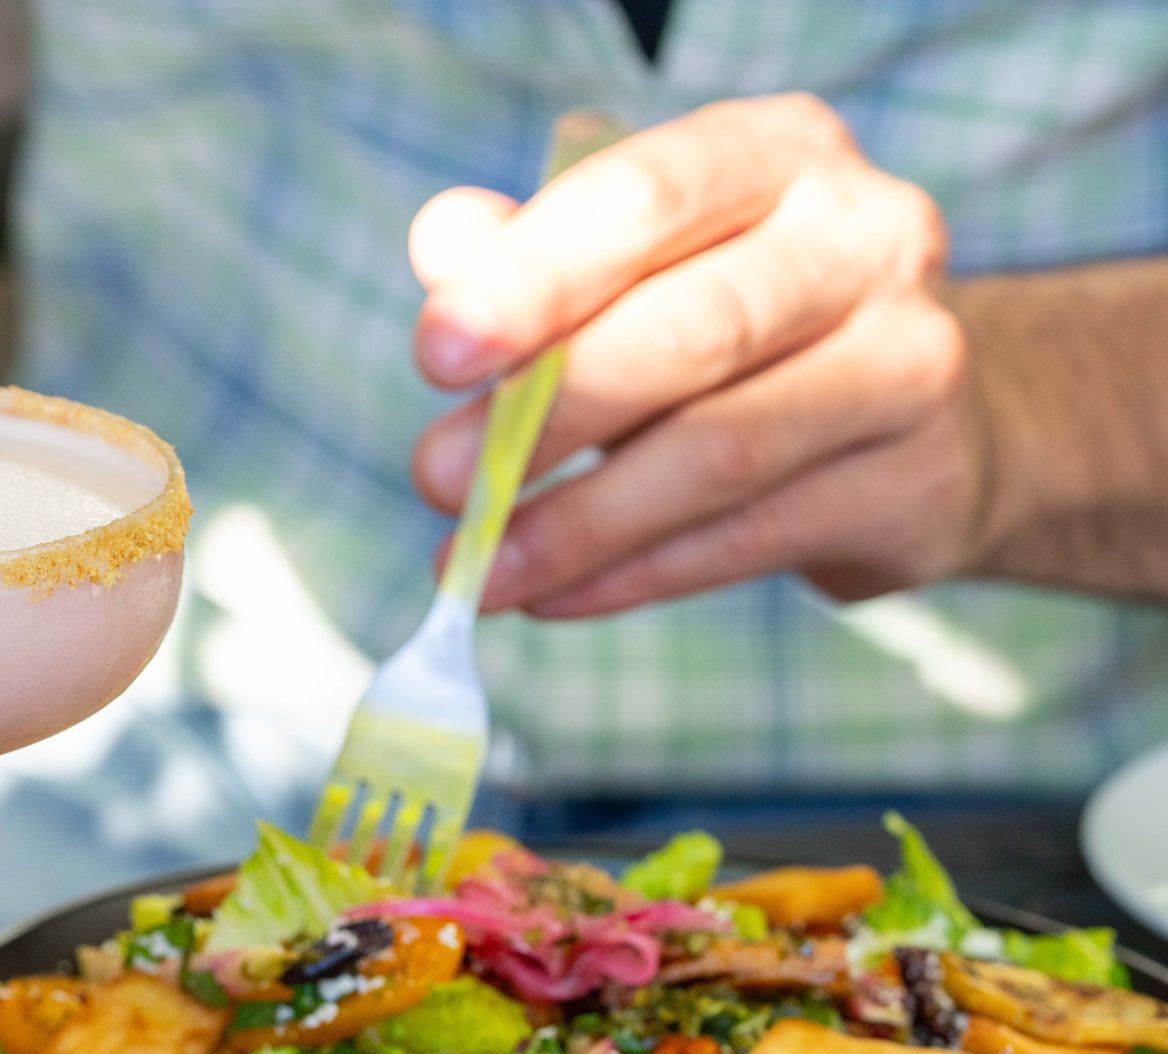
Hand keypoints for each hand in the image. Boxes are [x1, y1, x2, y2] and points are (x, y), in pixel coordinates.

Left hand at [408, 93, 989, 615]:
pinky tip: (549, 595)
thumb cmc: (736, 318)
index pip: (646, 196)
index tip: (437, 354)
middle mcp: (866, 236)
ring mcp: (911, 359)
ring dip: (579, 521)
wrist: (923, 413)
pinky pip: (749, 538)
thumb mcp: (638, 261)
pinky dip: (632, 576)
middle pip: (693, 330)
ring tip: (477, 568)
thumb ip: (535, 253)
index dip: (533, 279)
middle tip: (437, 476)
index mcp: (781, 152)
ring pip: (722, 450)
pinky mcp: (920, 481)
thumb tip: (444, 242)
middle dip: (548, 412)